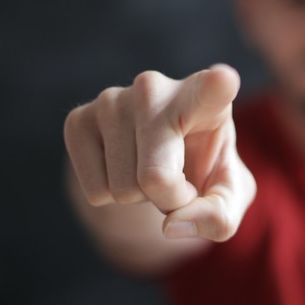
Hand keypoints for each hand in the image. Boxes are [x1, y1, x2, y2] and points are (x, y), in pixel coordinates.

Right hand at [63, 64, 255, 241]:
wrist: (156, 158)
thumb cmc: (202, 170)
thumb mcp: (227, 197)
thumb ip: (218, 217)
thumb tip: (171, 225)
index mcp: (205, 98)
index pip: (213, 90)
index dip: (218, 85)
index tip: (224, 78)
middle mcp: (155, 88)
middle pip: (155, 178)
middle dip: (169, 199)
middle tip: (179, 179)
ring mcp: (111, 100)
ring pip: (122, 190)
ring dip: (140, 197)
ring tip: (150, 168)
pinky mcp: (78, 119)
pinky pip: (95, 191)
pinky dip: (112, 196)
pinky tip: (123, 168)